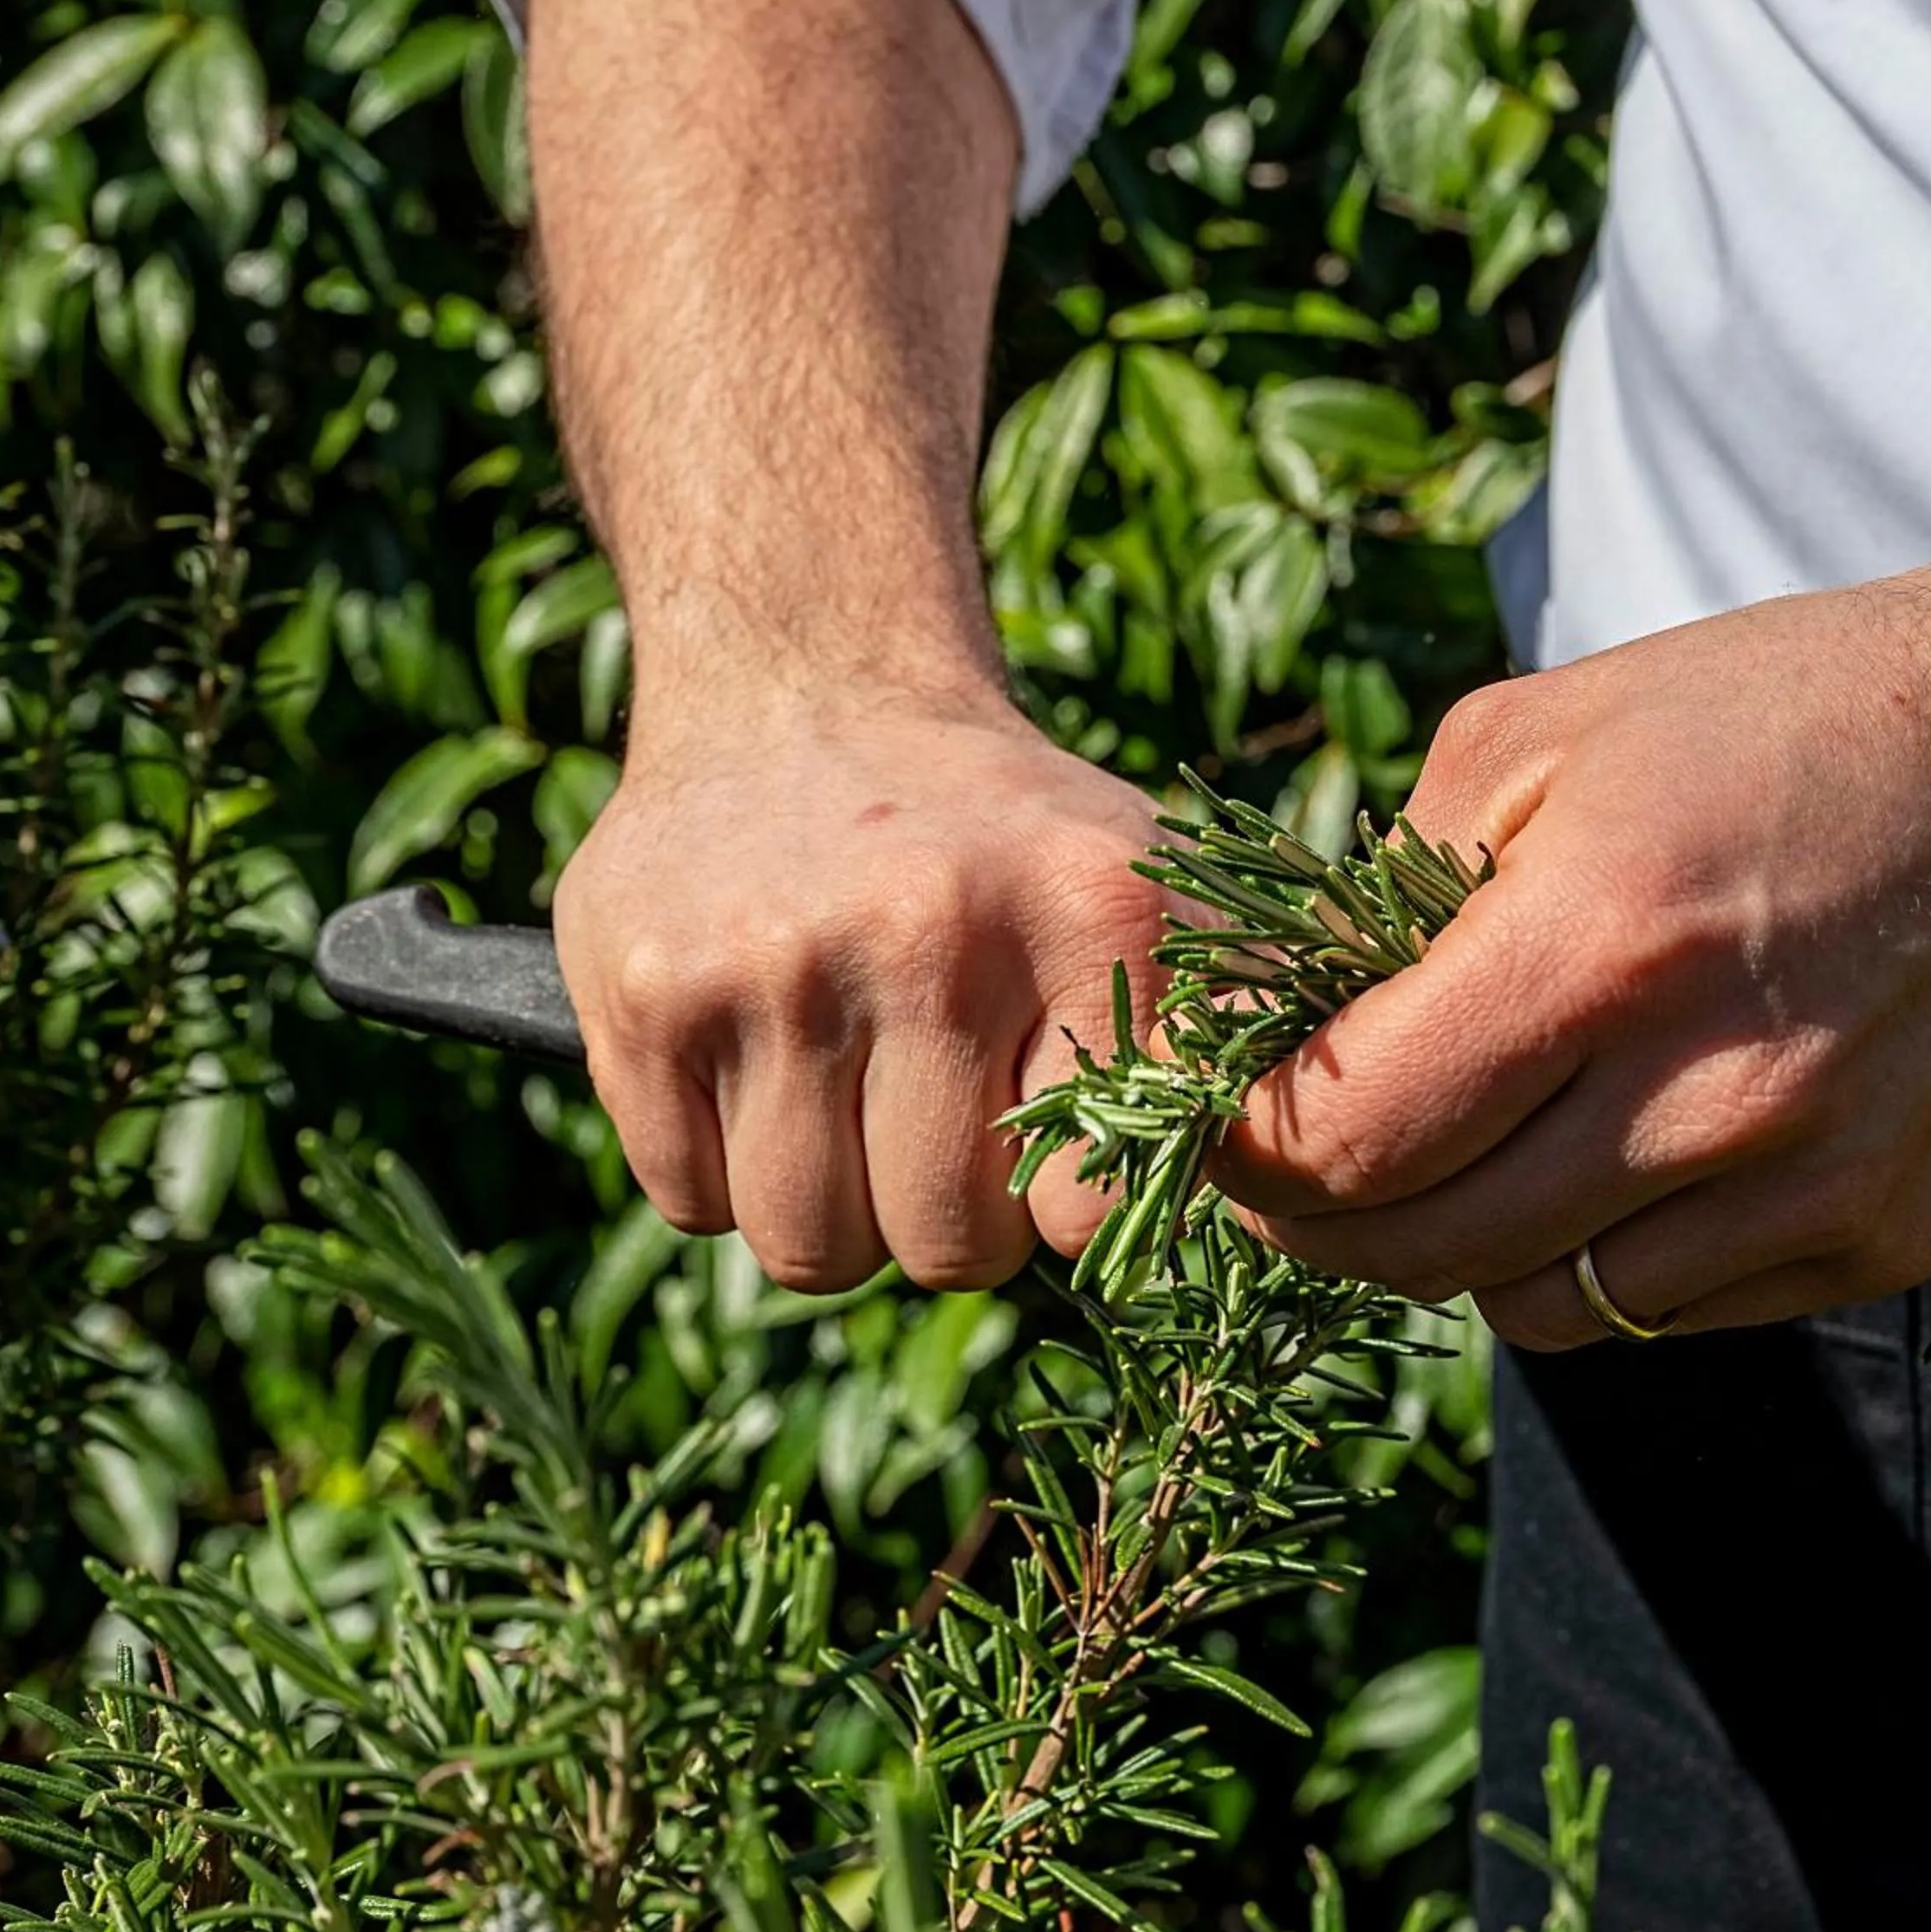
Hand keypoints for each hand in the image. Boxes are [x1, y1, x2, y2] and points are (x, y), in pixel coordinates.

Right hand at [554, 695, 1166, 1292]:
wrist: (803, 684)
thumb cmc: (996, 836)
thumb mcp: (1142, 886)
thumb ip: (1226, 1027)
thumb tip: (1286, 1182)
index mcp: (1089, 905)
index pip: (1090, 1211)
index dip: (1060, 1203)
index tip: (1044, 1141)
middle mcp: (929, 927)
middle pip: (942, 1247)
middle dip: (944, 1217)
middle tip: (936, 1111)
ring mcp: (771, 962)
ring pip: (808, 1246)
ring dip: (833, 1206)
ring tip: (850, 1090)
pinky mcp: (644, 991)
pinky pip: (690, 1204)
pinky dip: (722, 1168)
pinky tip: (757, 1060)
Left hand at [1211, 568, 1930, 1345]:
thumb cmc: (1776, 718)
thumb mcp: (1534, 732)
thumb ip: (1384, 883)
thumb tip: (1279, 1016)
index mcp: (1599, 944)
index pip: (1351, 1140)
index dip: (1247, 1153)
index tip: (1221, 1125)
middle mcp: (1712, 1094)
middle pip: (1423, 1252)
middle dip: (1322, 1220)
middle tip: (1299, 1164)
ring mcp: (1811, 1186)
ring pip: (1543, 1311)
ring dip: (1463, 1250)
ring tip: (1467, 1148)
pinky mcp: (1885, 1240)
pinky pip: (1671, 1312)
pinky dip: (1602, 1260)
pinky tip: (1610, 1156)